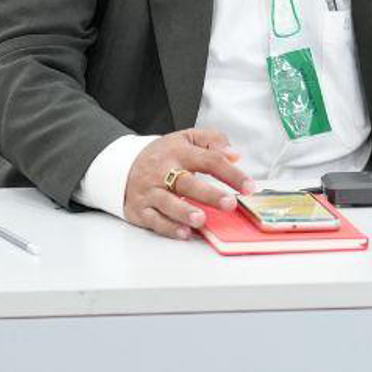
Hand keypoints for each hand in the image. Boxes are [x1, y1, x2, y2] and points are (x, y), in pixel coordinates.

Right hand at [122, 128, 251, 238]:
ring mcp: (150, 192)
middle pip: (187, 182)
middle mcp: (163, 172)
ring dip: (184, 212)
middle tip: (229, 203)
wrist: (122, 165)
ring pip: (167, 203)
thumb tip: (234, 154)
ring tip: (201, 220)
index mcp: (179, 152)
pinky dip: (169, 228)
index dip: (231, 173)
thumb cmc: (163, 154)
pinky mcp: (140, 209)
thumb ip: (212, 141)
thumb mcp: (187, 138)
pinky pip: (154, 220)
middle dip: (209, 194)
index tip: (249, 187)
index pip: (209, 160)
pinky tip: (184, 233)